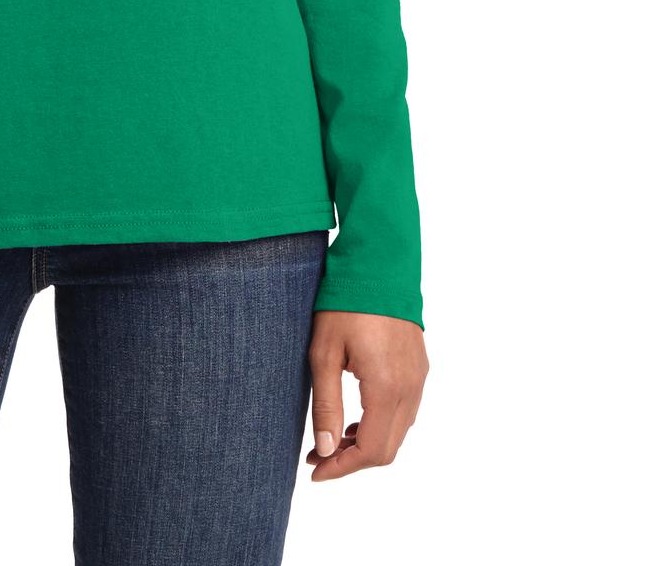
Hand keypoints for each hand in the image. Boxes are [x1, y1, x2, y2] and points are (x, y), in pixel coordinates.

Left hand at [305, 310, 427, 480]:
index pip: (372, 451)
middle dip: (352, 460)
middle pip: (388, 448)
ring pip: (399, 431)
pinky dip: (382, 424)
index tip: (315, 471)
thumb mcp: (324, 353)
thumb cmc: (345, 304)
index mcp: (387, 388)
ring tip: (332, 437)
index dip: (343, 468)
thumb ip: (327, 404)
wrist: (378, 263)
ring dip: (367, 443)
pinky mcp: (419, 367)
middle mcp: (410, 388)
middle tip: (318, 455)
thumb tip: (326, 450)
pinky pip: (405, 411)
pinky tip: (356, 416)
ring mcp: (419, 377)